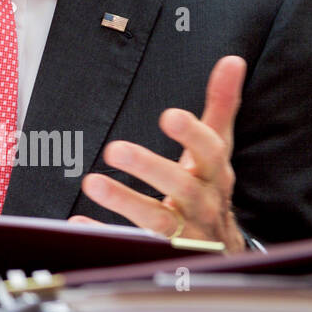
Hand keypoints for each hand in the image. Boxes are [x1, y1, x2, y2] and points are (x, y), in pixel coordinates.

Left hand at [70, 55, 247, 253]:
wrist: (221, 247)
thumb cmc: (210, 184)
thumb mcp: (218, 147)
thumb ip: (221, 105)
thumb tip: (232, 60)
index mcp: (215, 172)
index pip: (210, 151)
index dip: (192, 134)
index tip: (170, 115)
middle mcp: (203, 202)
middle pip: (180, 185)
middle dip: (150, 167)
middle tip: (115, 149)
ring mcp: (185, 232)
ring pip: (158, 220)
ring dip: (124, 201)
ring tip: (91, 183)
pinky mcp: (161, 251)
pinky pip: (132, 245)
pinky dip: (104, 233)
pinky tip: (79, 220)